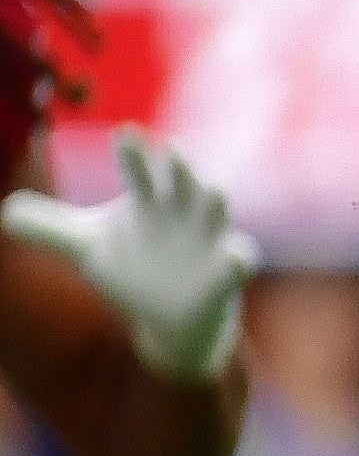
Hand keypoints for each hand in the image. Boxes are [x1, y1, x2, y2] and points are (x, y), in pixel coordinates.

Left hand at [2, 128, 260, 381]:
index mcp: (149, 203)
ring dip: (217, 199)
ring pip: (218, 212)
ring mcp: (207, 243)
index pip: (140, 172)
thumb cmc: (133, 272)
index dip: (134, 154)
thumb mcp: (85, 249)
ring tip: (214, 189)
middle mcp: (181, 215)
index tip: (126, 134)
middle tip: (174, 149)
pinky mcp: (224, 276)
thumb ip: (47, 227)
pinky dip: (237, 260)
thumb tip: (4, 212)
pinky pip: (238, 263)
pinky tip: (233, 260)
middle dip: (182, 166)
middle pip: (184, 182)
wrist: (169, 322)